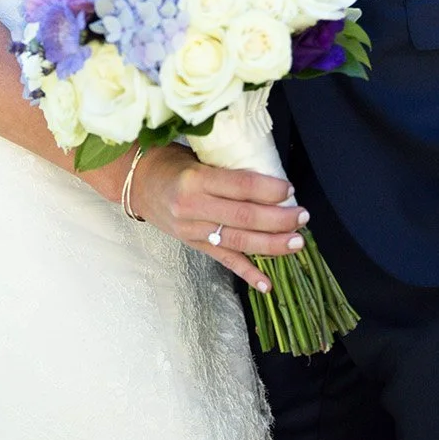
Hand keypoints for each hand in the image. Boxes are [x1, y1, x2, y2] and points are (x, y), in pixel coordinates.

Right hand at [132, 143, 308, 294]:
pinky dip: (247, 273)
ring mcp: (192, 231)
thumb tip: (270, 176)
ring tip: (297, 243)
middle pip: (244, 217)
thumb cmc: (170, 161)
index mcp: (195, 179)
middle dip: (278, 219)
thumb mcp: (197, 155)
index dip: (268, 189)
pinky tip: (268, 284)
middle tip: (302, 216)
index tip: (289, 188)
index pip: (240, 186)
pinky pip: (224, 260)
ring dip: (271, 245)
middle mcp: (192, 208)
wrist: (136, 182)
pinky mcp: (193, 245)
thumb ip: (227, 168)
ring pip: (238, 242)